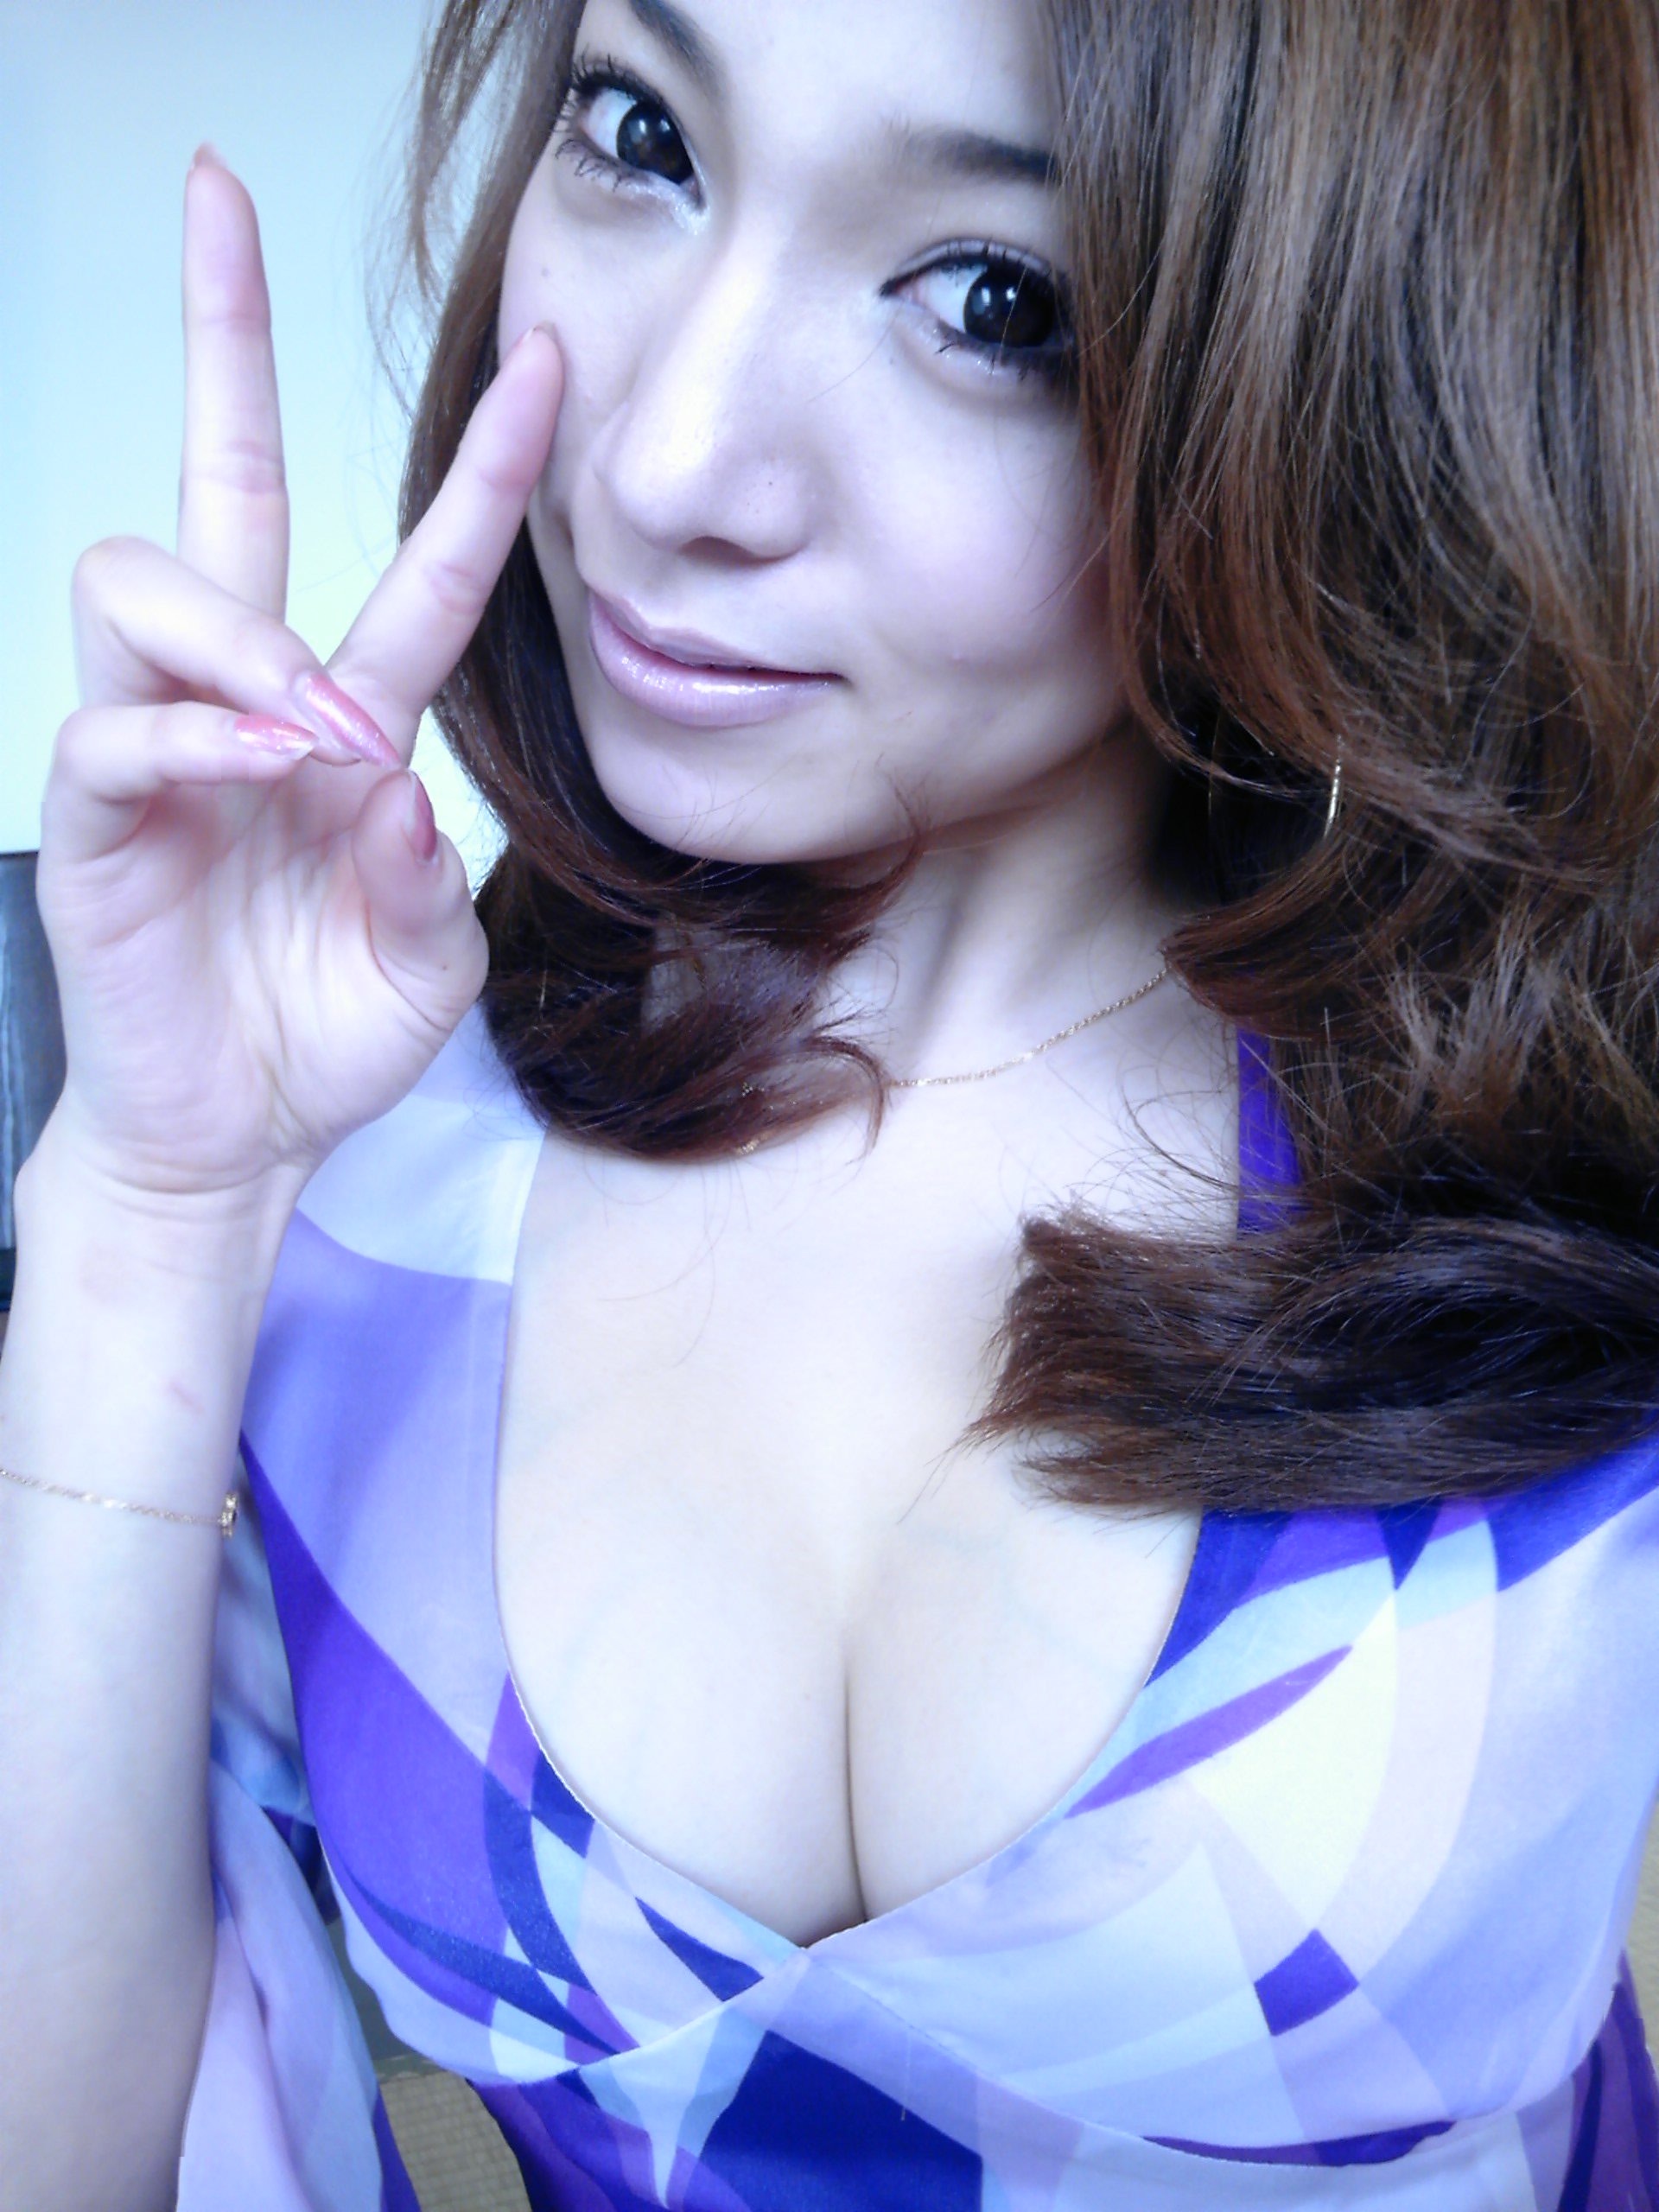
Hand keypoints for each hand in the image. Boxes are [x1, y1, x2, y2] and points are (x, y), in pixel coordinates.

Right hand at [34, 149, 560, 1215]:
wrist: (235, 1140)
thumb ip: (432, 875)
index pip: (416, 564)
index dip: (480, 467)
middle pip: (223, 479)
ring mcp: (161, 743)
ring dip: (245, 629)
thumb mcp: (429, 964)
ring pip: (150, 574)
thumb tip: (388, 779)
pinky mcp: (97, 812)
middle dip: (219, 335)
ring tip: (315, 727)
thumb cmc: (322, 1039)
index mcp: (346, 724)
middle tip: (215, 193)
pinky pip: (118, 721)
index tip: (547, 363)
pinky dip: (197, 736)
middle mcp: (248, 702)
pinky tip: (261, 770)